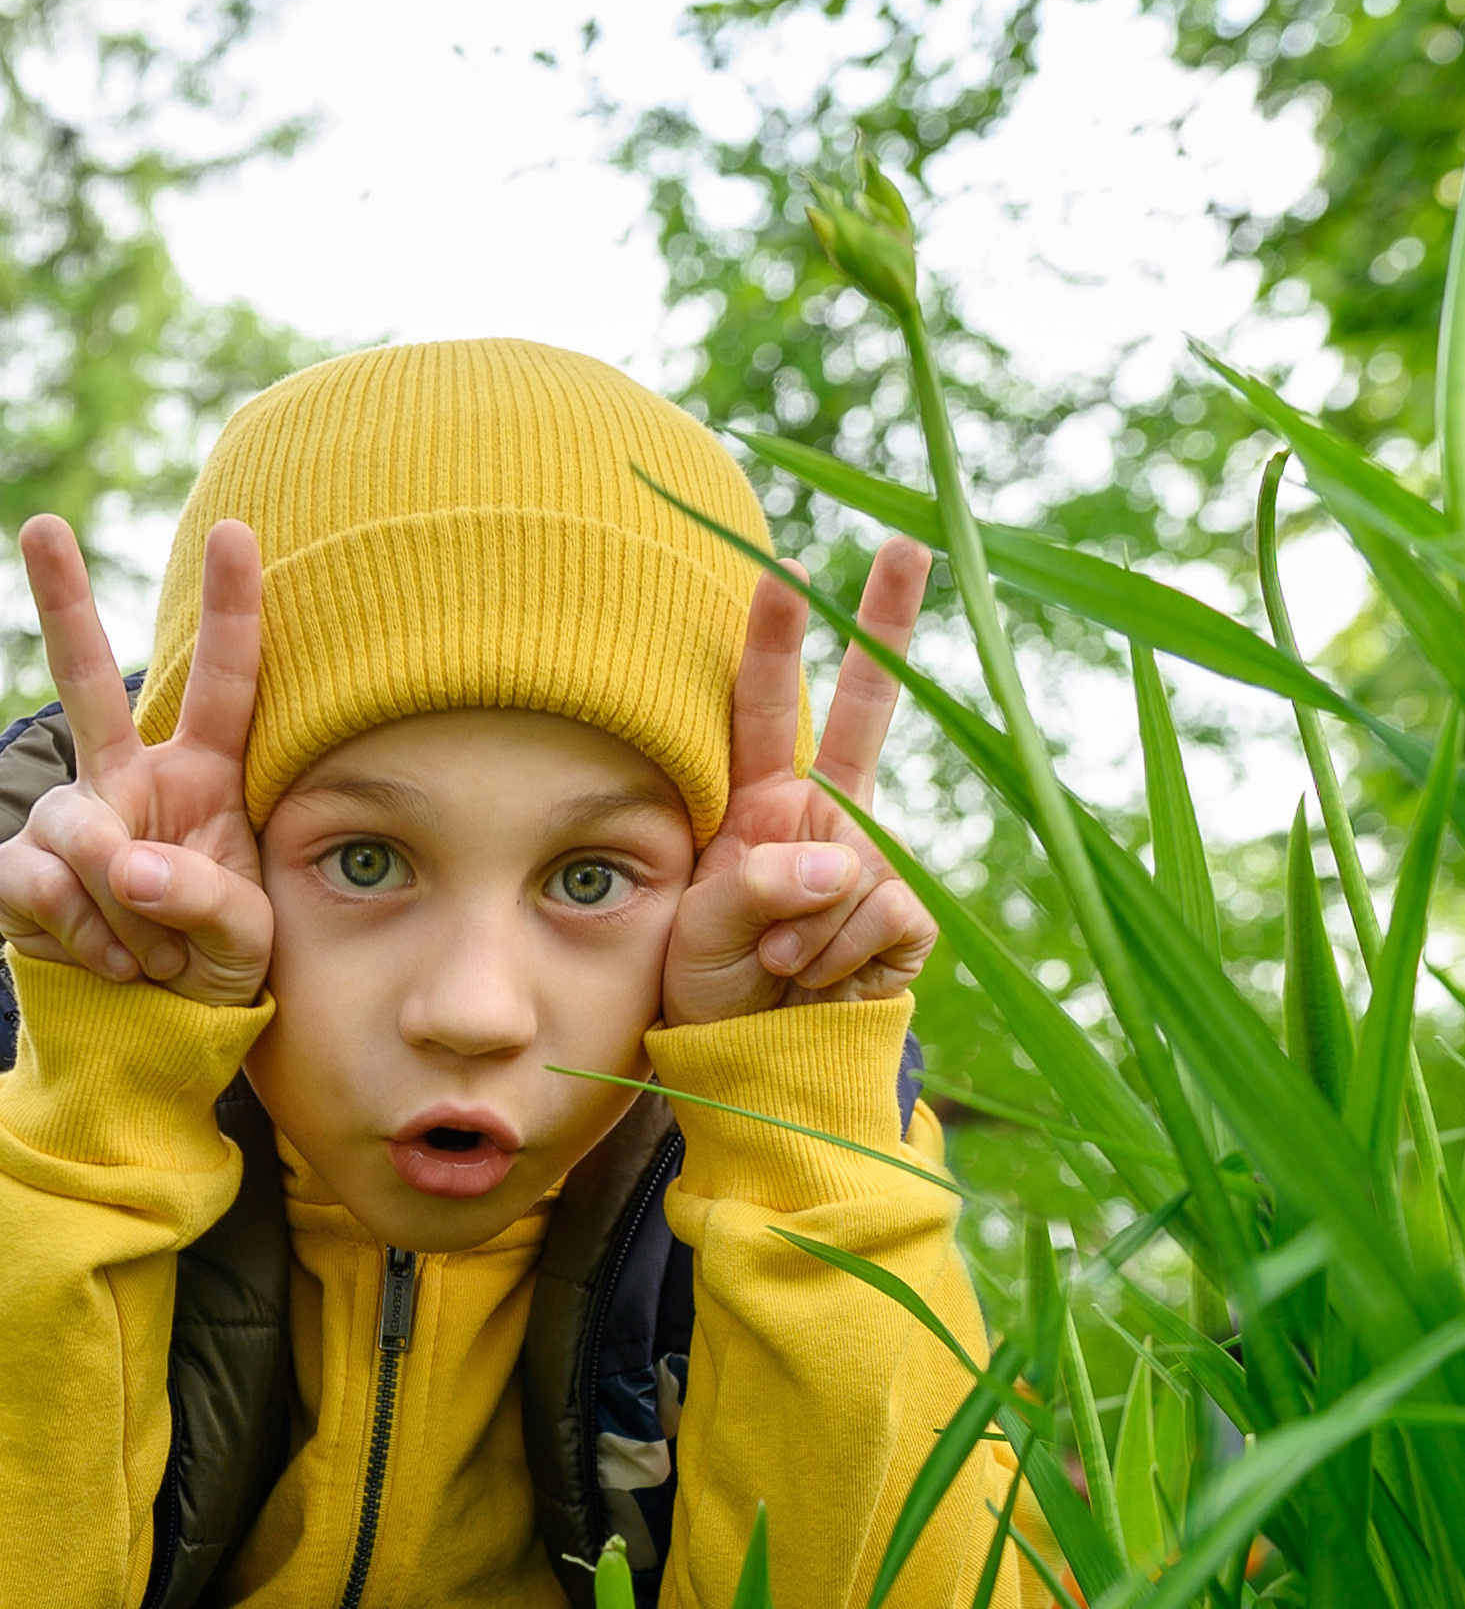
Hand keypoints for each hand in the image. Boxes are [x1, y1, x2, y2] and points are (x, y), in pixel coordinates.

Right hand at [0, 514, 274, 1010]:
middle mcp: (127, 780)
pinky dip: (84, 931)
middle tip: (41, 524)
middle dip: (61, 602)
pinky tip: (110, 962)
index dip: (233, 612)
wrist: (149, 1039)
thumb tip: (124, 863)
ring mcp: (68, 820)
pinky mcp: (19, 869)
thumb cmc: (212, 973)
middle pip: (87, 683)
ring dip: (125, 907)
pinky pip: (42, 880)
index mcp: (203, 778)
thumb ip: (202, 894)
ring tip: (152, 953)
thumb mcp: (244, 939)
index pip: (223, 688)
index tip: (241, 533)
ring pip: (80, 828)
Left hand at [662, 536, 938, 1026]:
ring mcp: (872, 859)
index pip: (765, 709)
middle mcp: (826, 816)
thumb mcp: (701, 931)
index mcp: (762, 803)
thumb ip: (756, 884)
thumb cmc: (712, 991)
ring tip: (776, 967)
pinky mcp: (907, 914)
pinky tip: (815, 981)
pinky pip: (882, 912)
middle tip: (906, 545)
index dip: (775, 641)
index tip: (779, 568)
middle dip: (887, 624)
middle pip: (867, 708)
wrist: (757, 1064)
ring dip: (804, 929)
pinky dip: (837, 956)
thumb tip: (843, 861)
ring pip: (856, 862)